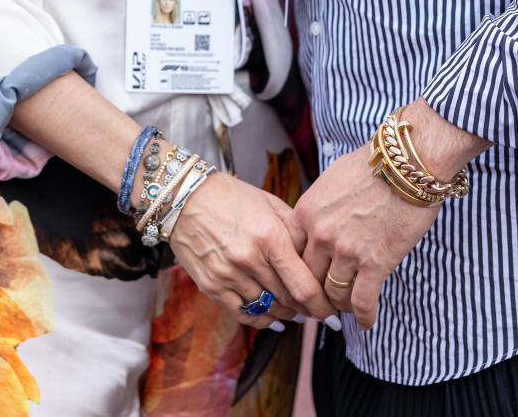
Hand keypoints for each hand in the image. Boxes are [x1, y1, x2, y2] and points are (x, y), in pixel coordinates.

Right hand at [168, 171, 335, 329]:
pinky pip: (243, 314)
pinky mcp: (212, 286)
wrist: (185, 198)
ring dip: (286, 313)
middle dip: (307, 309)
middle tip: (318, 310)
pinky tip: (273, 318)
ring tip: (296, 311)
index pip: (304, 285)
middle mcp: (249, 258)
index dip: (322, 305)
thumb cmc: (231, 196)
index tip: (332, 312)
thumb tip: (317, 256)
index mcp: (269, 235)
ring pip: (268, 309)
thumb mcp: (269, 203)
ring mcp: (228, 275)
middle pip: (288, 300)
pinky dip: (262, 320)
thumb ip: (294, 229)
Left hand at [287, 145, 438, 328]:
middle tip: (323, 301)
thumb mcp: (331, 179)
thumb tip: (315, 224)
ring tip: (346, 308)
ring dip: (340, 305)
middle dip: (315, 293)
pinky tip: (367, 321)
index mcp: (306, 212)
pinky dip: (364, 316)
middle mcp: (321, 234)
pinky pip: (362, 302)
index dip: (297, 272)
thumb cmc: (372, 164)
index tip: (304, 280)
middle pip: (309, 279)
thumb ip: (318, 208)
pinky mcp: (375, 263)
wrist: (407, 163)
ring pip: (333, 295)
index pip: (290, 255)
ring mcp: (347, 251)